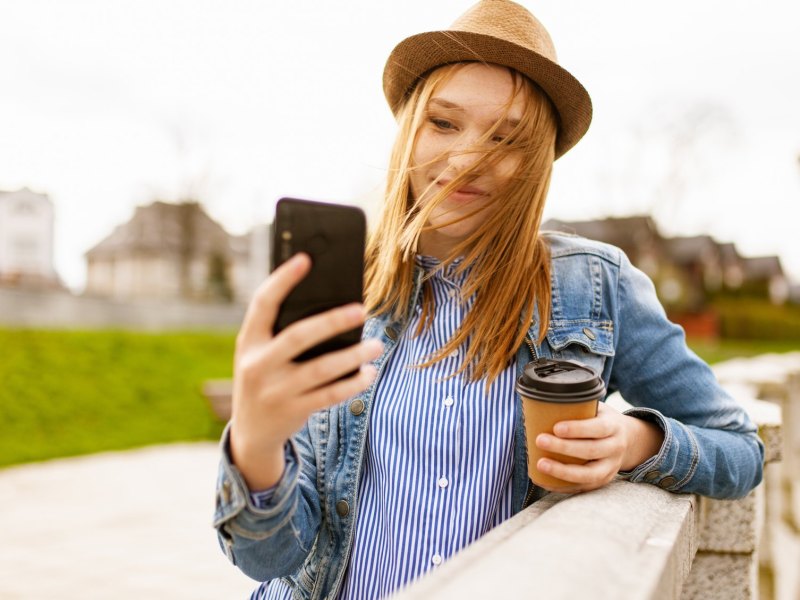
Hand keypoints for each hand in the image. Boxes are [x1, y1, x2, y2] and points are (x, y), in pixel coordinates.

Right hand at [229, 253, 383, 489]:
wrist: (251, 433)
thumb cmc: (265, 378)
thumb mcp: (260, 354)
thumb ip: (281, 331)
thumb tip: (330, 302)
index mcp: (249, 341)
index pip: (262, 303)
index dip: (282, 279)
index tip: (305, 259)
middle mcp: (258, 365)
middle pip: (299, 336)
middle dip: (332, 321)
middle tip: (362, 309)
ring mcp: (275, 391)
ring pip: (321, 369)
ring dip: (353, 355)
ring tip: (376, 345)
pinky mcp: (293, 411)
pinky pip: (330, 395)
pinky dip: (353, 383)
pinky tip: (369, 372)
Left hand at [533, 402, 663, 493]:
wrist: (629, 441)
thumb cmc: (602, 421)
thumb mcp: (598, 409)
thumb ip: (579, 406)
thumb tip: (543, 401)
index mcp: (614, 427)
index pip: (598, 428)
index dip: (578, 429)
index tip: (556, 428)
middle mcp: (615, 448)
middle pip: (591, 451)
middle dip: (564, 448)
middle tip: (539, 440)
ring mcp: (611, 467)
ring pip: (589, 474)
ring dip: (562, 472)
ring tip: (540, 465)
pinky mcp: (603, 481)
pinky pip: (583, 487)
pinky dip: (562, 486)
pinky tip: (543, 480)